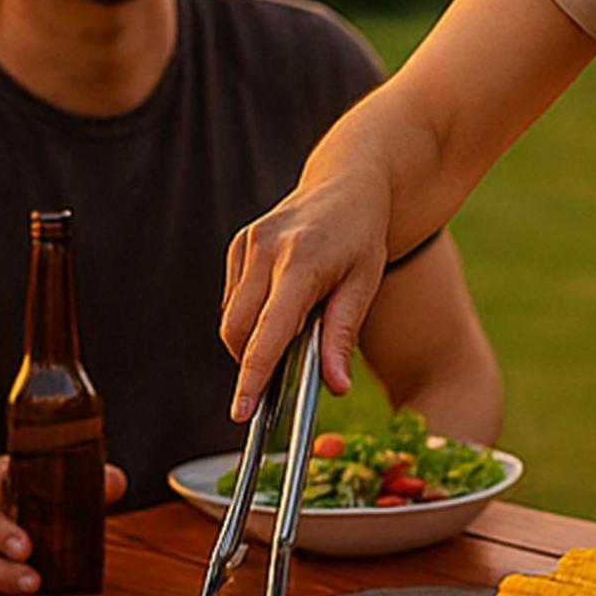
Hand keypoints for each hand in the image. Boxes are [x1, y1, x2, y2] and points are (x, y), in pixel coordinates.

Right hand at [0, 455, 127, 593]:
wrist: (50, 546)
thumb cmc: (56, 514)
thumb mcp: (77, 495)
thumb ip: (97, 485)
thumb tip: (113, 483)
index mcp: (0, 485)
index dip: (1, 482)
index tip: (10, 487)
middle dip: (4, 534)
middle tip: (25, 548)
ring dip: (4, 571)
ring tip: (31, 581)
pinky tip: (19, 594)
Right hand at [219, 167, 397, 420]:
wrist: (347, 183)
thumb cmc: (362, 236)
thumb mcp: (364, 285)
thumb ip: (343, 336)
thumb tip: (334, 386)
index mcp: (301, 262)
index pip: (268, 332)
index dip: (253, 377)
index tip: (242, 412)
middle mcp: (265, 250)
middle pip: (239, 331)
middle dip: (253, 363)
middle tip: (282, 379)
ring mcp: (247, 244)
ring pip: (232, 318)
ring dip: (252, 341)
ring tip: (292, 335)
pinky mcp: (239, 244)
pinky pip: (233, 299)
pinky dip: (250, 318)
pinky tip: (281, 309)